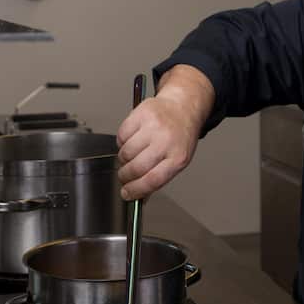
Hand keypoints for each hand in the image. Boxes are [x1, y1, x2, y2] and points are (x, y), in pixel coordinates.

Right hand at [117, 67, 212, 199]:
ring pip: (125, 153)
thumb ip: (158, 178)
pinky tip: (132, 139)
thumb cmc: (180, 136)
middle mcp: (166, 141)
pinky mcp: (141, 115)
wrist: (182, 107)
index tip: (126, 193)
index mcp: (178, 157)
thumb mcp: (177, 159)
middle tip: (124, 176)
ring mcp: (154, 127)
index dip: (135, 190)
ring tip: (131, 155)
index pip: (152, 180)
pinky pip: (121, 135)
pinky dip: (122, 141)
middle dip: (125, 176)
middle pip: (136, 168)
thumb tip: (138, 196)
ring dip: (123, 159)